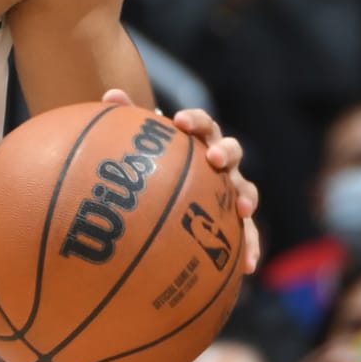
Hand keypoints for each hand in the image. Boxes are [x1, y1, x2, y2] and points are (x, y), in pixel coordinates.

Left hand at [103, 89, 259, 273]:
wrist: (177, 186)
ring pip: (246, 189)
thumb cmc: (159, 163)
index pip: (203, 125)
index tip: (181, 121)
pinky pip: (246, 234)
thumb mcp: (144, 146)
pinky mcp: (235, 220)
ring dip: (246, 197)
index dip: (195, 121)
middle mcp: (221, 163)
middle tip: (215, 157)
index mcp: (201, 141)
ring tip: (243, 209)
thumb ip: (129, 120)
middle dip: (226, 152)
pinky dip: (250, 247)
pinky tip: (248, 267)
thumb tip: (110, 94)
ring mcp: (231, 190)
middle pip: (232, 151)